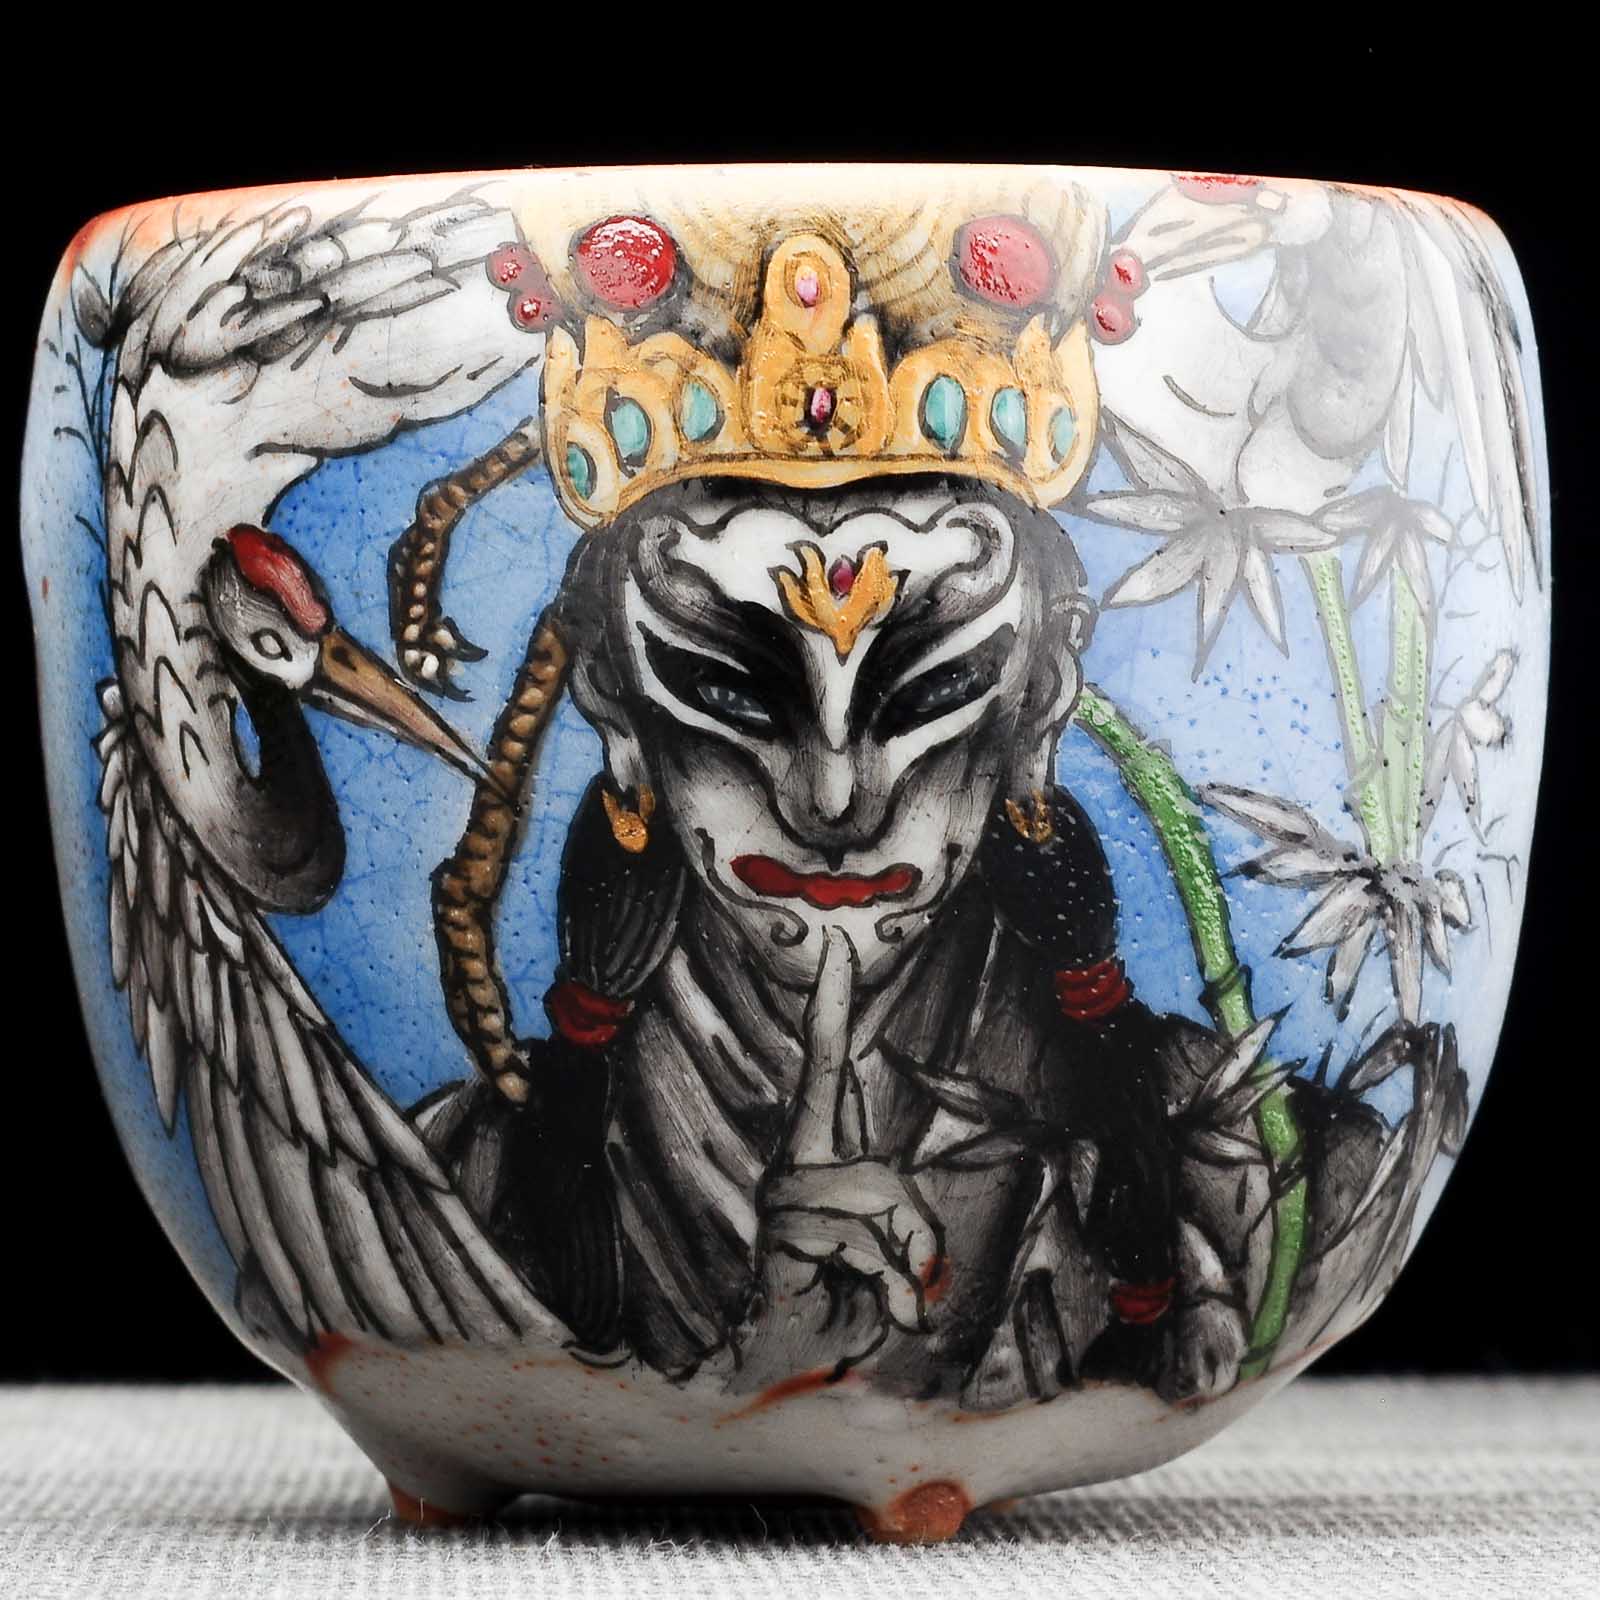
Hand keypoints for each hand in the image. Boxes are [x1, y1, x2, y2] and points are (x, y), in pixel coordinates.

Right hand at [756, 927, 943, 1335]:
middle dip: (914, 1230)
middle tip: (914, 1277)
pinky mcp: (778, 1241)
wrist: (794, 1364)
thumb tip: (924, 1256)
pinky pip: (861, 1246)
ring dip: (902, 1264)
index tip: (837, 947)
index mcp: (819, 1152)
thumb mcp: (893, 1251)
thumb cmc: (844, 1299)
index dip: (831, 1005)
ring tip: (886, 1296)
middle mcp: (792, 1165)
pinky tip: (875, 1312)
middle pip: (884, 1168)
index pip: (825, 1064)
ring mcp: (779, 1201)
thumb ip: (908, 1225)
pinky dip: (888, 1291)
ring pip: (878, 1203)